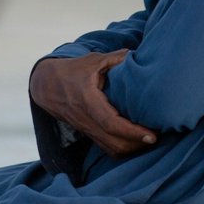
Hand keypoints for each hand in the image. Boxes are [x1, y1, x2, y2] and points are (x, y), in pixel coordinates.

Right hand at [30, 50, 157, 157]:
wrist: (47, 86)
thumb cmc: (72, 71)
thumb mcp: (92, 61)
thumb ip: (114, 58)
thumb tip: (135, 54)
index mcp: (88, 101)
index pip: (111, 123)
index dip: (133, 131)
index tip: (152, 134)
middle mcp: (87, 119)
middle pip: (115, 143)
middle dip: (137, 144)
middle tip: (156, 137)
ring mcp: (87, 129)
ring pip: (112, 149)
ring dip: (131, 149)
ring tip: (148, 140)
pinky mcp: (88, 133)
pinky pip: (107, 148)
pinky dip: (123, 149)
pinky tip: (135, 141)